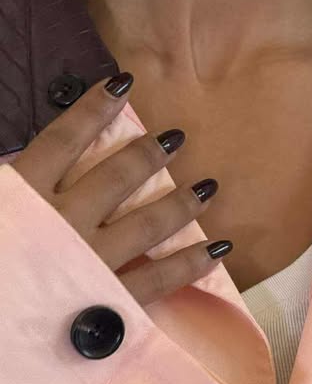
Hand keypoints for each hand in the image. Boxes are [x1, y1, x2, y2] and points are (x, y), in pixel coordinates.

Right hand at [11, 71, 232, 305]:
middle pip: (116, 177)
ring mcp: (91, 261)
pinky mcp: (110, 300)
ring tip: (207, 187)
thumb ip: (9, 186)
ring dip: (180, 203)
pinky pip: (160, 278)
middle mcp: (64, 221)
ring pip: (146, 224)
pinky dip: (192, 262)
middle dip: (149, 154)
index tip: (123, 83)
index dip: (95, 108)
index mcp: (24, 193)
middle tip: (178, 139)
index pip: (65, 138)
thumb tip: (21, 162)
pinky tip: (218, 249)